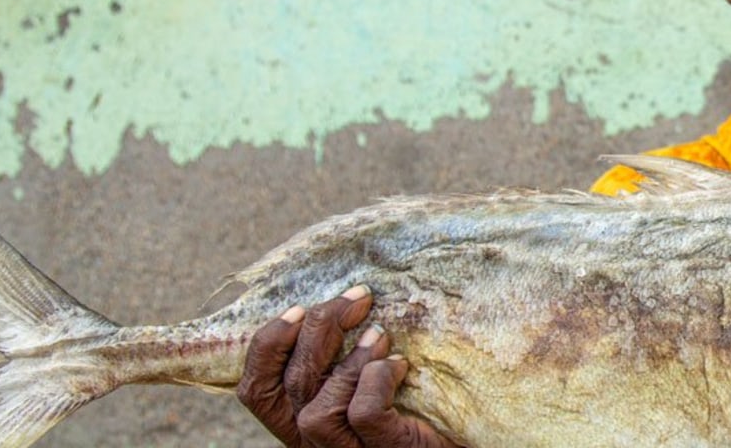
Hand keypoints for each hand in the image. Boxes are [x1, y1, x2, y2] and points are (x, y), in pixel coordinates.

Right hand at [236, 285, 461, 447]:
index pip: (258, 392)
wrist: (472, 439)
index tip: (296, 309)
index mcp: (302, 425)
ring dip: (347, 361)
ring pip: (318, 412)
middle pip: (291, 388)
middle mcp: (317, 446)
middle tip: (357, 299)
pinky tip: (399, 366)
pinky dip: (376, 381)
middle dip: (318, 331)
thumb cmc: (422, 406)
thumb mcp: (372, 381)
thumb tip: (346, 297)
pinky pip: (364, 415)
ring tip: (380, 333)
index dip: (267, 347)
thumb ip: (344, 357)